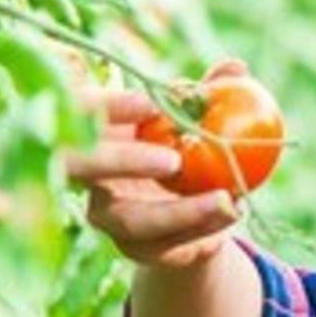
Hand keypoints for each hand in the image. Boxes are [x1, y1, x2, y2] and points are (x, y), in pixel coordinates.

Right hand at [61, 58, 247, 269]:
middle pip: (83, 170)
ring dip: (180, 213)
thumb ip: (207, 97)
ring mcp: (108, 218)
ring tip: (227, 201)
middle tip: (175, 160)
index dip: (107, 107)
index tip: (149, 103)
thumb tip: (236, 66)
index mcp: (96, 134)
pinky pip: (164, 248)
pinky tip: (230, 219)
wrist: (189, 212)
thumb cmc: (184, 151)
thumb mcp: (193, 124)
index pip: (79, 114)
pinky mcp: (136, 250)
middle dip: (121, 161)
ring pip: (131, 222)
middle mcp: (90, 178)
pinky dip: (199, 233)